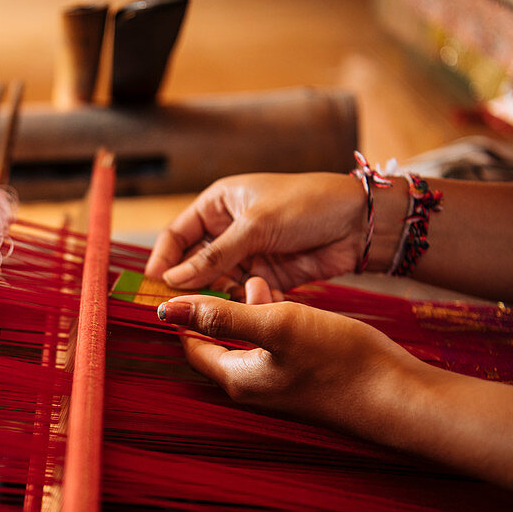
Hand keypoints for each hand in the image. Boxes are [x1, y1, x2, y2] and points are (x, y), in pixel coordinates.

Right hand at [145, 172, 368, 291]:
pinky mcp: (266, 277)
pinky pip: (240, 295)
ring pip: (215, 283)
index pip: (177, 234)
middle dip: (186, 284)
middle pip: (192, 263)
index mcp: (218, 205)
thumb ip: (214, 256)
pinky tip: (238, 308)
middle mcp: (228, 231)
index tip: (153, 285)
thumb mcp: (255, 226)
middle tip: (176, 306)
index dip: (163, 259)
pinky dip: (237, 303)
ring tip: (214, 306)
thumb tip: (174, 281)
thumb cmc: (308, 203)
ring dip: (214, 295)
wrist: (359, 221)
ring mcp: (247, 255)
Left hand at [158, 282, 421, 429]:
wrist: (399, 396)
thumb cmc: (340, 360)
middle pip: (220, 340)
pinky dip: (277, 321)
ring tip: (265, 283)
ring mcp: (279, 386)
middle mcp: (252, 387)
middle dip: (224, 306)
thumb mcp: (276, 325)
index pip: (191, 345)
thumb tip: (167, 310)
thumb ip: (222, 316)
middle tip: (237, 276)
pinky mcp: (304, 379)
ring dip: (253, 310)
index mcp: (236, 377)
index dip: (188, 312)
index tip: (196, 279)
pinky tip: (295, 304)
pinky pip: (276, 345)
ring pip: (250, 340)